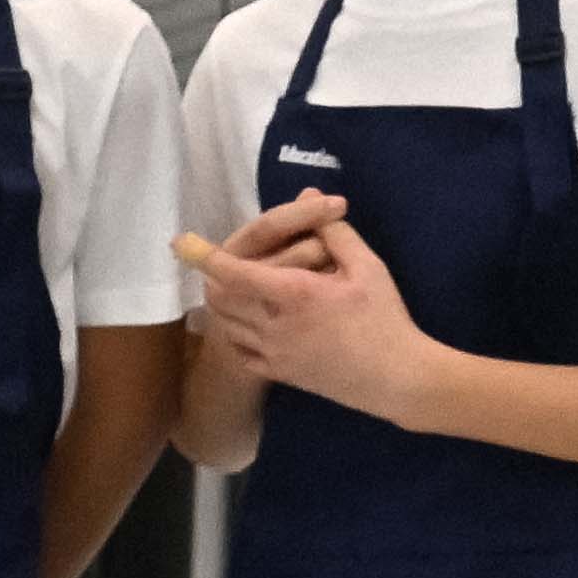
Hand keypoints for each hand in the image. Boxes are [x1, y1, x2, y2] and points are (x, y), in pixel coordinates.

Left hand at [183, 202, 428, 423]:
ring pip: (227, 324)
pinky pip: (242, 351)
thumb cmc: (384, 318)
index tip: (180, 242)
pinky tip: (253, 322)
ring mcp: (273, 353)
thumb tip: (310, 198)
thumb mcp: (367, 267)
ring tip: (236, 288)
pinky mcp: (280, 373)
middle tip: (221, 262)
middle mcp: (273, 324)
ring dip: (226, 303)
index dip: (203, 255)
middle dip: (213, 277)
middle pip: (219, 298)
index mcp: (293, 293)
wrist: (396, 379)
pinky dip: (239, 332)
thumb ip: (334, 231)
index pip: (233, 271)